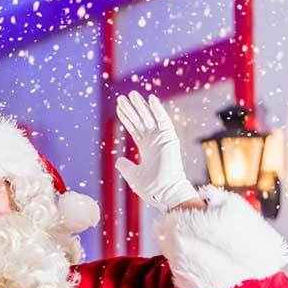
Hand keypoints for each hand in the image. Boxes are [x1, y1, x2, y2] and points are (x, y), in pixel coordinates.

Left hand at [114, 91, 199, 211]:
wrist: (165, 193)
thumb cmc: (151, 188)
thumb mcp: (133, 176)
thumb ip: (126, 167)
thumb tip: (118, 160)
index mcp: (147, 148)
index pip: (135, 129)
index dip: (127, 118)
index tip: (120, 108)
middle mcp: (154, 141)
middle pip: (141, 120)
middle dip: (131, 109)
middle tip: (122, 97)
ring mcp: (162, 139)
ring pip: (149, 118)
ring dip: (141, 106)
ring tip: (131, 94)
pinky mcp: (169, 138)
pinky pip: (163, 120)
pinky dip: (157, 109)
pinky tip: (150, 98)